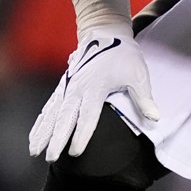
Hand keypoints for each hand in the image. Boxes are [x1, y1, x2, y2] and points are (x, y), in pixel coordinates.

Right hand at [29, 31, 159, 160]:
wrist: (105, 33)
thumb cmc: (123, 55)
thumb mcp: (138, 74)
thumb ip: (144, 98)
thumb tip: (155, 118)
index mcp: (96, 86)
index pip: (88, 115)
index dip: (82, 134)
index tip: (76, 152)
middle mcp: (78, 88)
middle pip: (65, 117)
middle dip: (57, 139)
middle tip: (52, 158)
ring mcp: (68, 87)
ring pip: (53, 113)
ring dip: (43, 132)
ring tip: (35, 151)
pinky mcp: (63, 86)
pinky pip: (49, 107)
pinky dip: (41, 122)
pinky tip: (34, 137)